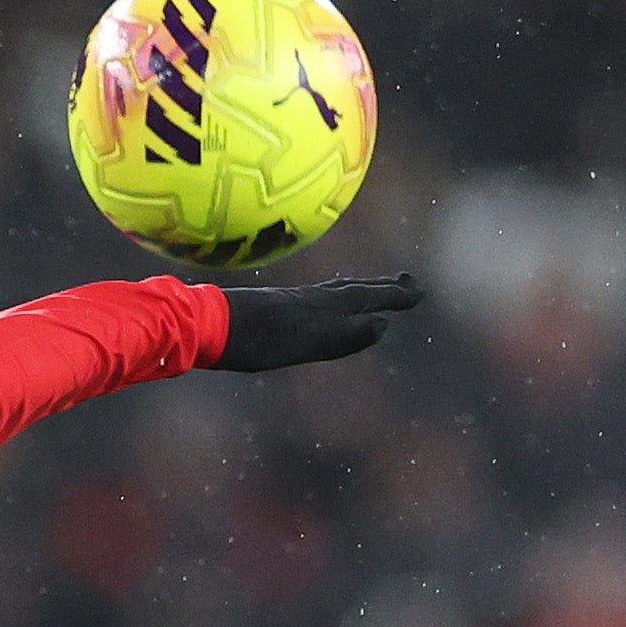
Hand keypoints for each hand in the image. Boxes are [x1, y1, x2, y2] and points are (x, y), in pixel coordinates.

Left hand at [213, 272, 421, 373]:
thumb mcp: (302, 343)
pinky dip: (332, 300)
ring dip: (359, 291)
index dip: (393, 298)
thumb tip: (382, 326)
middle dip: (383, 289)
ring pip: (335, 292)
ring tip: (372, 290)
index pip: (367, 299)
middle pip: (354, 290)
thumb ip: (340, 336)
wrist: (206, 323)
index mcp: (322, 306)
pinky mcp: (275, 309)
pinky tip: (321, 305)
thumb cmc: (253, 339)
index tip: (420, 293)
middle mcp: (311, 298)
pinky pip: (316, 300)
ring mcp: (292, 302)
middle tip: (408, 283)